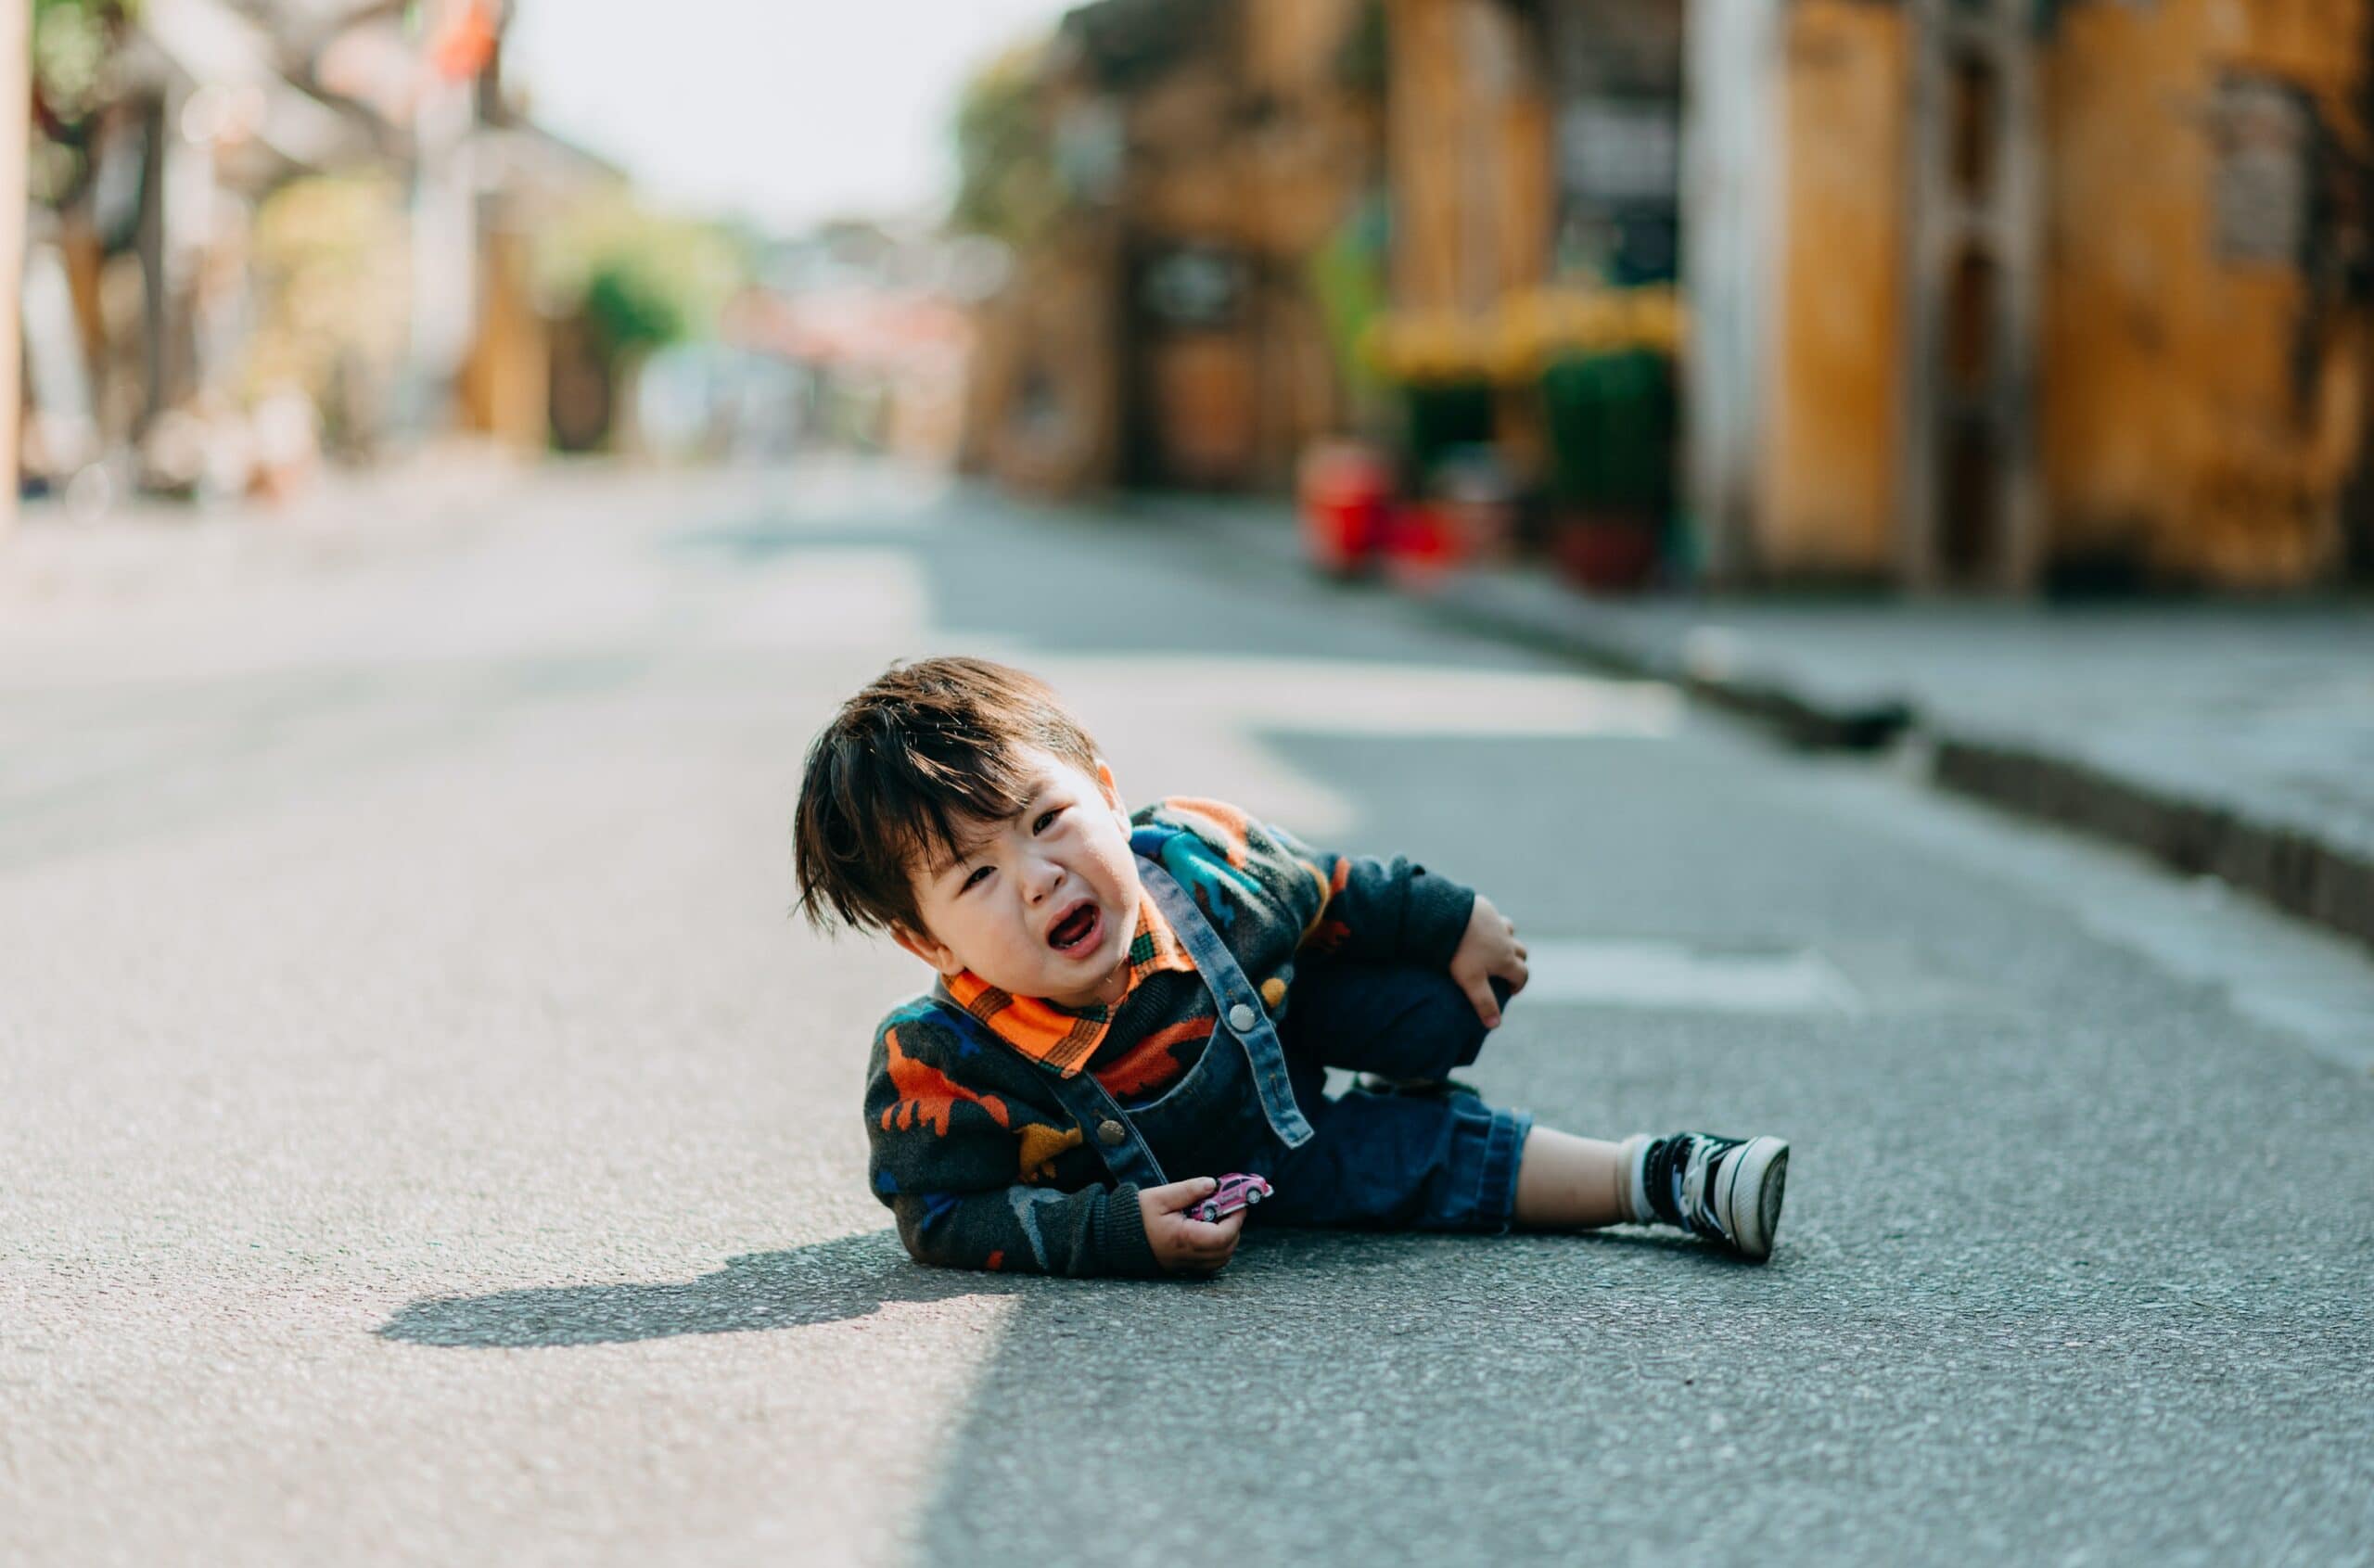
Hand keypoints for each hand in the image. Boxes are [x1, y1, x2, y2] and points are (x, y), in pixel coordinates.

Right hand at [1139, 1176, 1245, 1275]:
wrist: (1114, 1236)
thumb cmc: (1135, 1215)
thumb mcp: (1161, 1196)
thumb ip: (1188, 1190)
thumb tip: (1212, 1184)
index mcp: (1184, 1238)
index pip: (1222, 1236)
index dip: (1236, 1220)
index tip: (1239, 1204)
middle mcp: (1186, 1255)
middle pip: (1226, 1250)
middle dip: (1235, 1229)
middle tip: (1231, 1209)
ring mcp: (1184, 1264)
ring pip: (1220, 1260)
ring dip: (1227, 1240)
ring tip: (1219, 1219)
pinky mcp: (1181, 1267)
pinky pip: (1209, 1265)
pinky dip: (1217, 1251)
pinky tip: (1209, 1233)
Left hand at [1449, 893, 1527, 1028]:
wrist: (1449, 916)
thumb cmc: (1460, 951)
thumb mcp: (1470, 981)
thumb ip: (1483, 1002)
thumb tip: (1495, 1024)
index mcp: (1505, 958)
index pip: (1522, 974)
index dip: (1519, 984)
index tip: (1510, 991)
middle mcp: (1506, 939)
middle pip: (1521, 951)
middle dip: (1518, 962)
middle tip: (1505, 971)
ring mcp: (1496, 921)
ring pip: (1510, 931)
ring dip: (1507, 939)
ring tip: (1493, 947)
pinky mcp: (1484, 908)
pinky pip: (1493, 916)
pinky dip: (1491, 923)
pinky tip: (1477, 925)